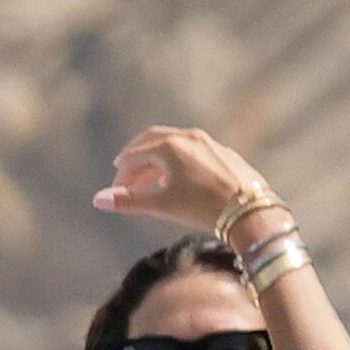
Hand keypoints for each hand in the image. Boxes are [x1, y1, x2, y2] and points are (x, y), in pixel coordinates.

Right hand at [92, 125, 270, 232]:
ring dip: (158, 162)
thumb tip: (97, 200)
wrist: (252, 212)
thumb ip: (130, 201)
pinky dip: (179, 163)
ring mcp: (210, 143)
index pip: (135, 155)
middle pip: (153, 142)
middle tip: (126, 176)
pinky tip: (180, 181)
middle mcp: (189, 137)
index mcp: (170, 145)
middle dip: (137, 160)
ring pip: (175, 147)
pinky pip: (195, 153)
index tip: (116, 190)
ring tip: (150, 182)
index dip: (122, 174)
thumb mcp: (163, 205)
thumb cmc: (204, 208)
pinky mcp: (225, 154)